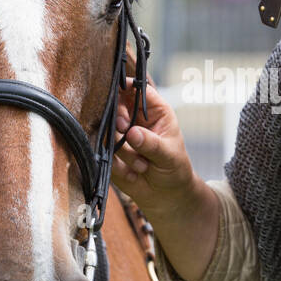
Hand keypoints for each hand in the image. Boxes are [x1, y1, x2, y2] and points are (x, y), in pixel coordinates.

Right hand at [111, 76, 198, 217]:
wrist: (165, 195)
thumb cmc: (174, 168)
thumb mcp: (169, 155)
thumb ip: (151, 144)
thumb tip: (132, 133)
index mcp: (154, 111)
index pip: (138, 89)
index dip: (126, 86)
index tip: (117, 90)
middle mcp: (135, 120)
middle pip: (116, 106)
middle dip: (120, 120)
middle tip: (125, 131)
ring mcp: (120, 136)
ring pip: (109, 132)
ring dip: (125, 152)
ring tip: (143, 166)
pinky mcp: (110, 153)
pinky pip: (105, 154)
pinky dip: (118, 166)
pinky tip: (133, 174)